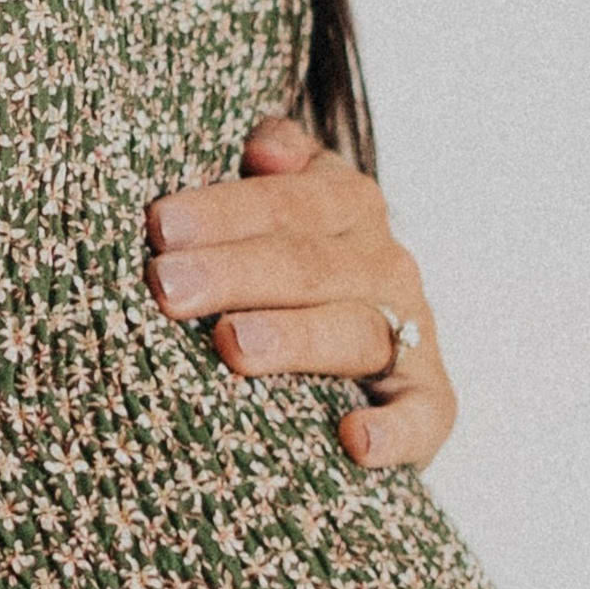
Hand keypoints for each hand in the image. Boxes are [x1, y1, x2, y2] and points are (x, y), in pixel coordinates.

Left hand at [147, 113, 456, 476]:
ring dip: (292, 338)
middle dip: (233, 273)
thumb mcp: (284, 202)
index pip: (287, 203)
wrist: (362, 353)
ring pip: (352, 332)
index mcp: (349, 207)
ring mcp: (410, 334)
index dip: (224, 211)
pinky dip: (395, 431)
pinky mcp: (429, 401)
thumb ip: (278, 162)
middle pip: (308, 265)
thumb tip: (264, 147)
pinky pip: (423, 417)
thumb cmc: (290, 268)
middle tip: (166, 286)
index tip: (160, 227)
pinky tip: (354, 442)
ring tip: (231, 345)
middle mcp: (385, 266)